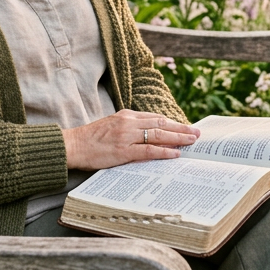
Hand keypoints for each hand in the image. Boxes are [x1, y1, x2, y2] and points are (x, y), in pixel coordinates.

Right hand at [62, 109, 200, 170]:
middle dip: (181, 128)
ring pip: (159, 134)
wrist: (73, 145)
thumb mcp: (111, 126)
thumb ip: (129, 128)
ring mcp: (127, 136)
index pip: (155, 117)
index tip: (185, 127)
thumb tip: (148, 136)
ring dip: (178, 138)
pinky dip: (164, 151)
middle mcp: (129, 122)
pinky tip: (175, 154)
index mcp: (126, 115)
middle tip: (197, 133)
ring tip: (192, 141)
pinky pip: (149, 150)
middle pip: (161, 123)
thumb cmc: (90, 139)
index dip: (172, 123)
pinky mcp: (123, 150)